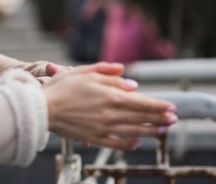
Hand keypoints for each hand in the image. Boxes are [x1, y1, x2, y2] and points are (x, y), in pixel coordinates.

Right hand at [42, 62, 176, 150]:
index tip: (171, 107)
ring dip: (150, 131)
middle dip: (159, 118)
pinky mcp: (94, 138)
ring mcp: (103, 128)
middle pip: (141, 118)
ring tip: (161, 131)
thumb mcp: (84, 71)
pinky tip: (137, 142)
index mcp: (109, 96)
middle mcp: (110, 114)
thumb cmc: (61, 87)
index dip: (159, 105)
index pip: (141, 102)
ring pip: (133, 131)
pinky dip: (129, 144)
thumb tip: (130, 81)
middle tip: (172, 120)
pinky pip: (117, 143)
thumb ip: (108, 73)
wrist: (42, 108)